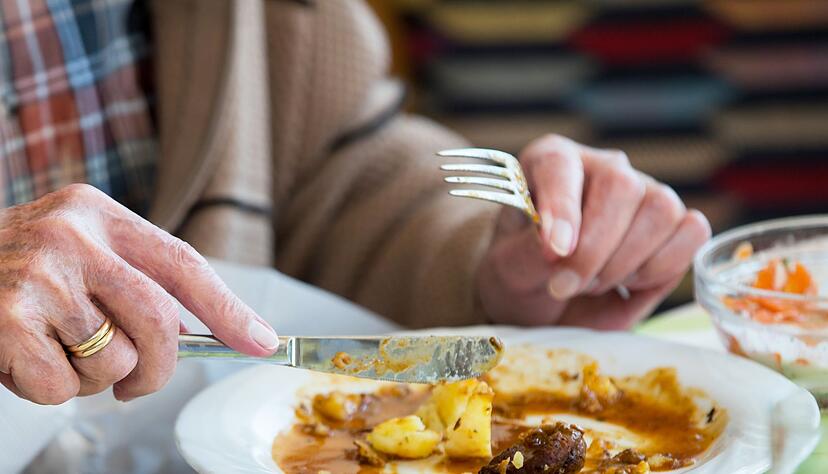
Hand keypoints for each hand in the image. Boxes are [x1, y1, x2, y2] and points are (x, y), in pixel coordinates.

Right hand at [0, 184, 278, 403]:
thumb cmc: (17, 269)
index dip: (229, 309)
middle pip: (159, 321)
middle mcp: (70, 236)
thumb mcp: (77, 252)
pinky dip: (48, 389)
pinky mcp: (5, 320)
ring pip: (112, 361)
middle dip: (158, 367)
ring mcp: (36, 276)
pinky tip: (22, 359)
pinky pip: (63, 388)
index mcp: (98, 214)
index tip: (264, 343)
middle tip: (135, 382)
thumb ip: (133, 280)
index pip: (183, 264)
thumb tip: (206, 331)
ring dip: (92, 377)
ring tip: (56, 350)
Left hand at [476, 135, 710, 328]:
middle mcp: (602, 168)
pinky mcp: (676, 224)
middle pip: (622, 187)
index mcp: (551, 161)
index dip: (561, 208)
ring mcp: (644, 192)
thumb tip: (561, 247)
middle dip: (595, 251)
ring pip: (661, 210)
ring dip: (626, 263)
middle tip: (566, 285)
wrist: (549, 302)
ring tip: (593, 283)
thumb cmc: (524, 272)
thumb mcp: (508, 268)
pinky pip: (692, 233)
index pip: (560, 165)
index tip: (554, 253)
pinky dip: (662, 267)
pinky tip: (628, 281)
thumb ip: (528, 254)